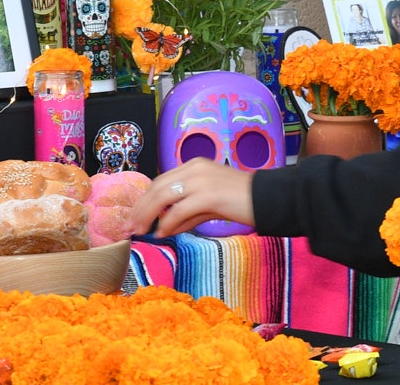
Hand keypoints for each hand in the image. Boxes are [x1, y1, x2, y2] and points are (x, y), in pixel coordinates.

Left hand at [127, 158, 255, 237]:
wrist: (267, 197)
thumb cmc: (240, 201)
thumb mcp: (210, 203)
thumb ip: (187, 212)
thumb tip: (163, 228)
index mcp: (195, 166)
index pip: (162, 180)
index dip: (146, 198)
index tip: (136, 215)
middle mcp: (195, 168)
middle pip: (158, 186)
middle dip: (142, 207)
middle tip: (131, 226)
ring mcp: (202, 180)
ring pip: (164, 196)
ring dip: (149, 215)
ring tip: (142, 231)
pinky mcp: (208, 195)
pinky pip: (179, 210)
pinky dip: (168, 223)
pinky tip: (163, 233)